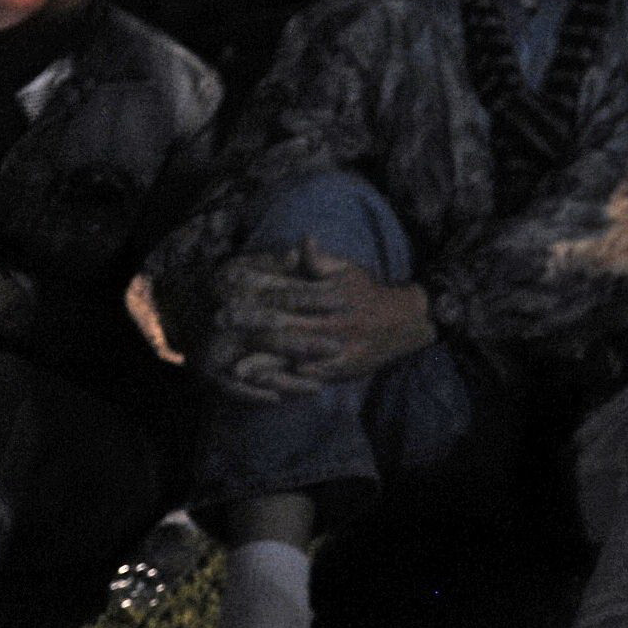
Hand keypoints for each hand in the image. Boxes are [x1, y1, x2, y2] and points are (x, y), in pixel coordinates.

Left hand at [210, 248, 433, 396]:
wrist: (406, 322)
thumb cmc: (369, 294)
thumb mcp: (350, 272)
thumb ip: (322, 261)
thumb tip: (303, 241)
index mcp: (331, 297)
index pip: (288, 294)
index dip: (257, 294)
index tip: (228, 294)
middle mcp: (333, 323)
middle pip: (286, 325)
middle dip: (252, 324)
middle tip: (221, 322)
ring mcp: (338, 348)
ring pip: (297, 356)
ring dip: (266, 362)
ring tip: (237, 367)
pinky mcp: (342, 369)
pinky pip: (311, 377)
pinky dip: (288, 382)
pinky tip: (265, 386)